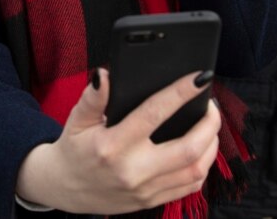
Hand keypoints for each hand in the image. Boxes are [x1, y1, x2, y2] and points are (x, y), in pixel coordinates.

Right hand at [15, 71, 219, 213]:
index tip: (200, 78)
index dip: (181, 93)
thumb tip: (104, 75)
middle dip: (209, 123)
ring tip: (209, 125)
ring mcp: (145, 189)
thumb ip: (92, 97)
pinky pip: (190, 187)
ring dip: (211, 145)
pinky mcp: (151, 201)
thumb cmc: (75, 149)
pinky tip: (201, 149)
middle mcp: (132, 170)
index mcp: (113, 146)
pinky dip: (203, 166)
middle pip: (188, 148)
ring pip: (195, 170)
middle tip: (211, 105)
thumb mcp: (77, 120)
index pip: (154, 114)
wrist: (65, 188)